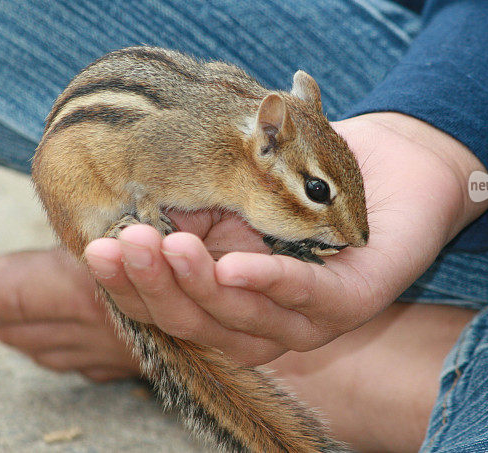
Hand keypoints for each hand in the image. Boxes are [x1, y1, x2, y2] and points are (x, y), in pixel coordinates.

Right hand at [85, 112, 487, 365]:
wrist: (393, 161)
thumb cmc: (307, 176)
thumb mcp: (231, 186)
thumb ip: (187, 204)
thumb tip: (120, 207)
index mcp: (227, 298)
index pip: (166, 309)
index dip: (128, 287)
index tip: (95, 250)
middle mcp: (263, 318)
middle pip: (197, 326)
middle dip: (155, 287)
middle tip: (128, 244)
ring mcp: (309, 318)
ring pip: (245, 326)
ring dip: (201, 288)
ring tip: (170, 246)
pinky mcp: (354, 302)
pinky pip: (309, 302)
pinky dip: (270, 284)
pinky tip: (236, 265)